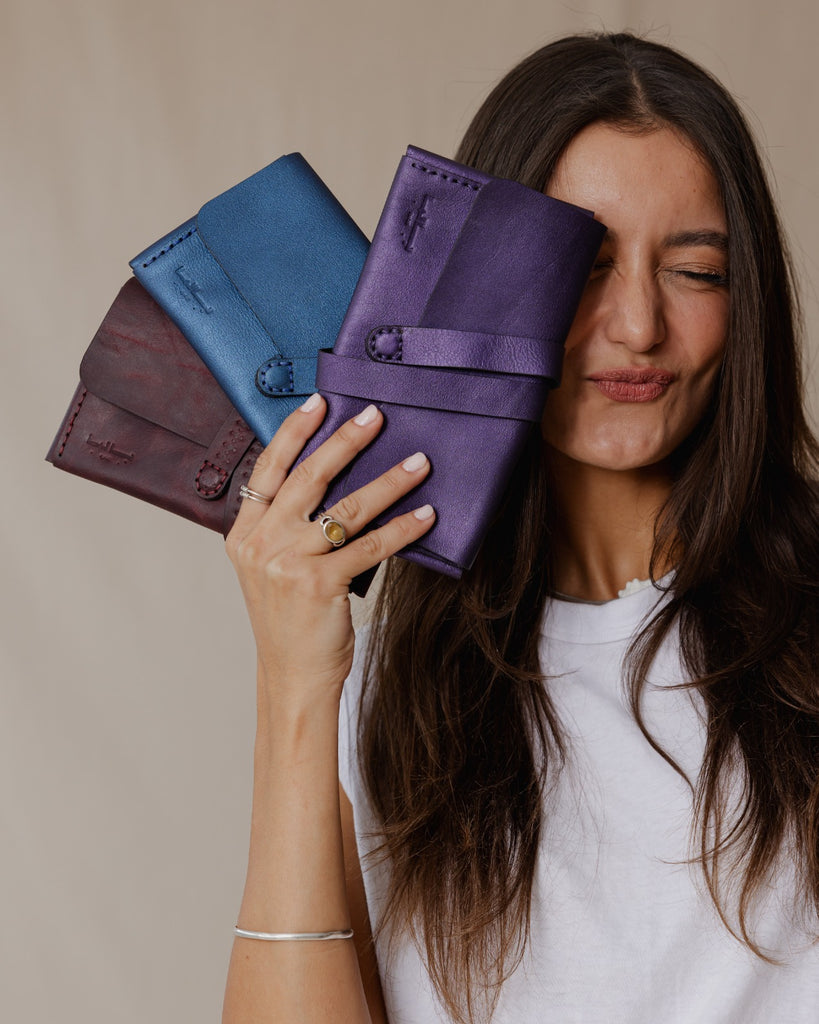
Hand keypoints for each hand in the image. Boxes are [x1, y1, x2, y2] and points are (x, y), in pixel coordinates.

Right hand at [225, 394, 434, 704]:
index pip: (269, 469)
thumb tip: (333, 483)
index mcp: (245, 534)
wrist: (292, 676)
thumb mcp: (271, 569)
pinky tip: (426, 515)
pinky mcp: (318, 584)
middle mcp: (261, 543)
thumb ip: (286, 528)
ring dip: (387, 481)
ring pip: (345, 508)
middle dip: (345, 441)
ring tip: (418, 463)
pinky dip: (402, 527)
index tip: (320, 402)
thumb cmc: (289, 622)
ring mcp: (287, 563)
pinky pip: (370, 545)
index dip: (294, 432)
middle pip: (307, 477)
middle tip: (375, 415)